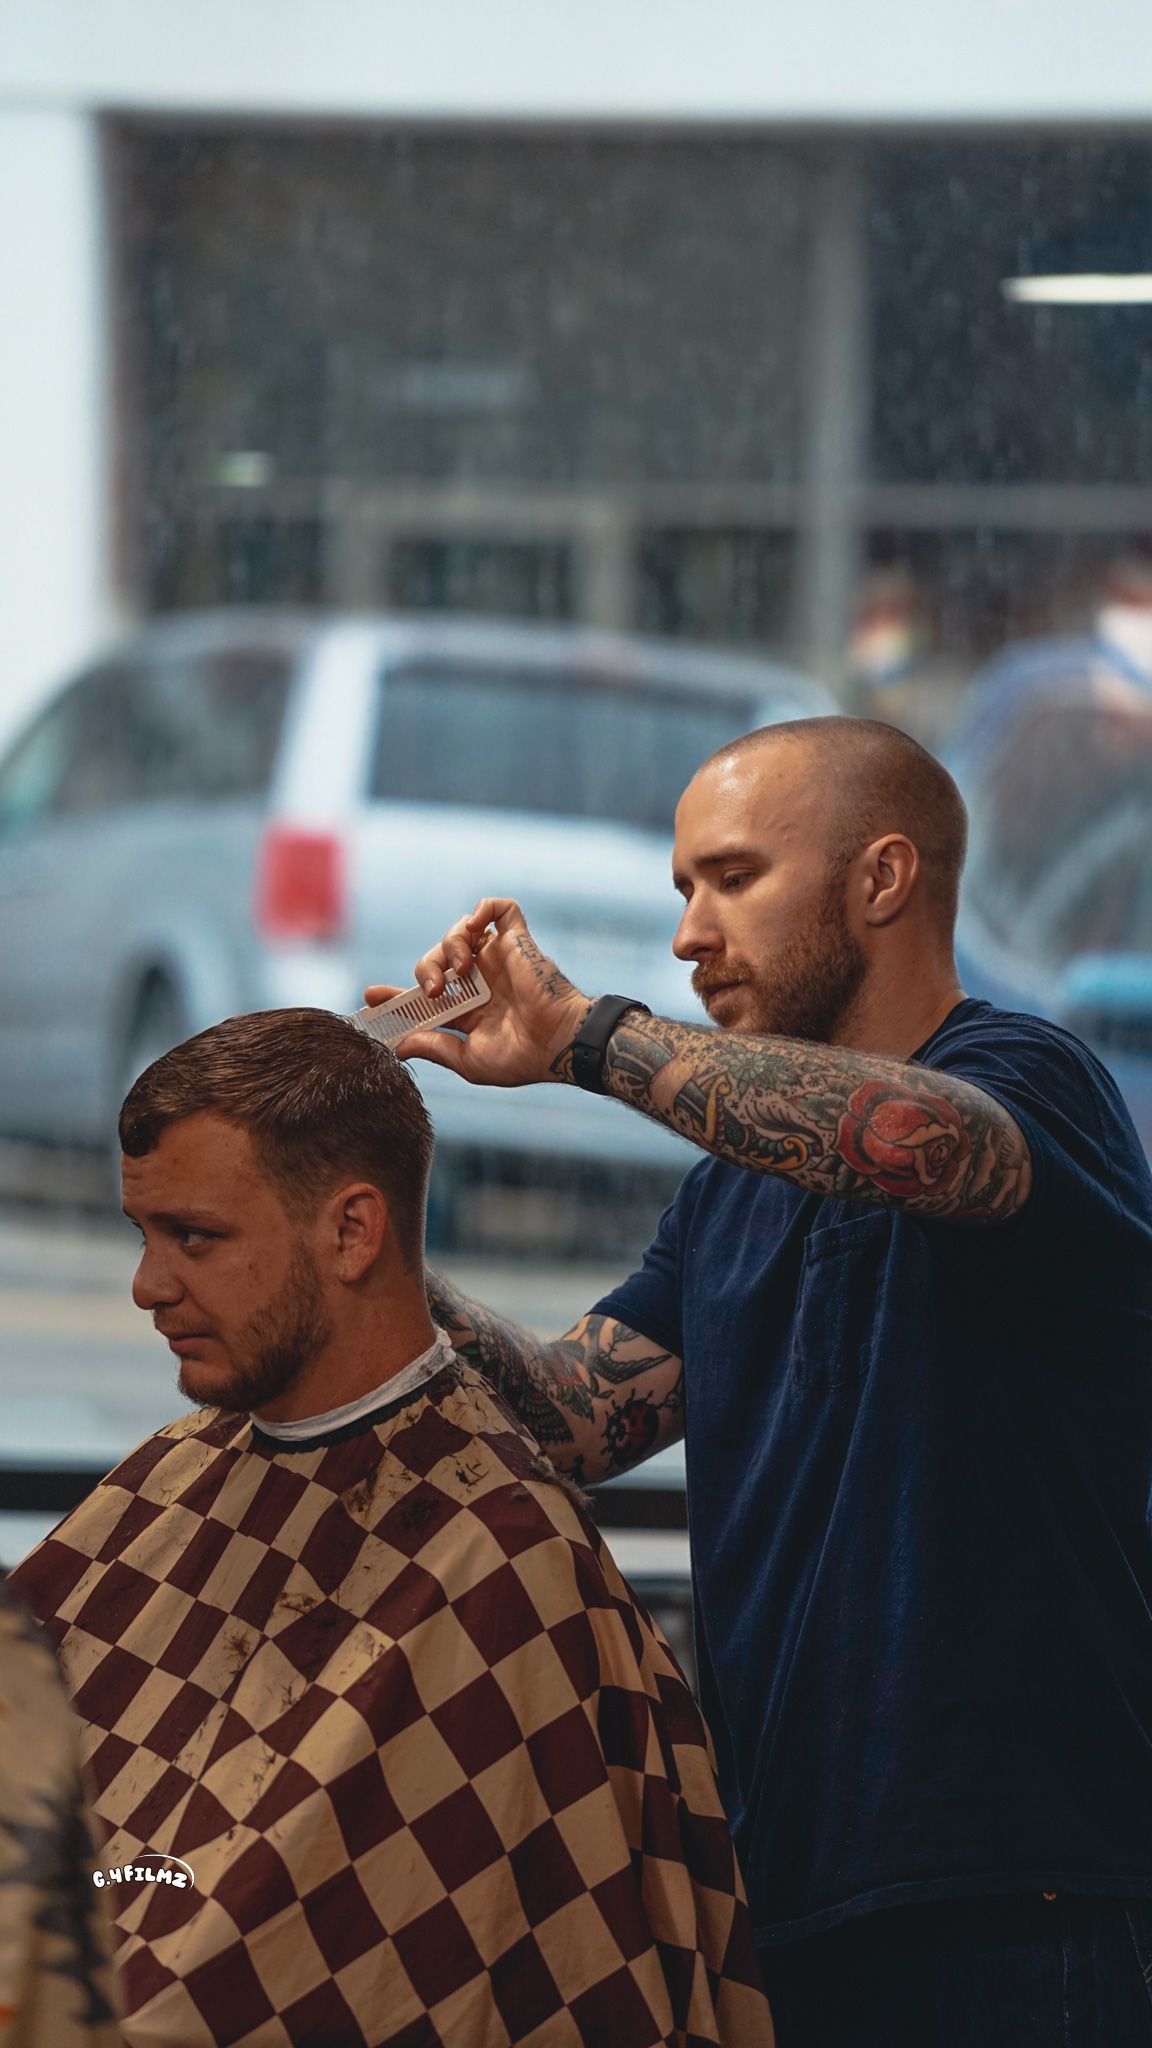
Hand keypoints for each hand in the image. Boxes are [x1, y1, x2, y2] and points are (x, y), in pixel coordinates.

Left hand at [364, 899, 592, 1087]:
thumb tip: (398, 1045)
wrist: (559, 1043)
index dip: (394, 994)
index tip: (369, 996)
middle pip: (434, 960)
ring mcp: (497, 958)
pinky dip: (481, 909)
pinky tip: (474, 927)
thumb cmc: (521, 1058)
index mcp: (468, 1010)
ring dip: (448, 947)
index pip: (422, 996)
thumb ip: (434, 1047)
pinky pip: (498, 908)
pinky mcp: (516, 941)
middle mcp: (480, 981)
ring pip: (458, 932)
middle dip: (423, 971)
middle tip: (431, 992)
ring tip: (460, 971)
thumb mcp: (468, 1060)